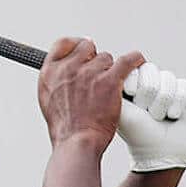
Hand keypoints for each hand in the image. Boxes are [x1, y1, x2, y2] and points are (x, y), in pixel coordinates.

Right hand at [38, 38, 145, 152]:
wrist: (76, 142)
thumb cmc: (65, 128)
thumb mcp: (47, 100)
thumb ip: (55, 81)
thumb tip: (64, 72)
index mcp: (49, 72)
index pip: (63, 44)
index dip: (76, 45)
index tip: (84, 51)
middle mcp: (67, 69)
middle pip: (87, 48)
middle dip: (94, 58)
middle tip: (100, 73)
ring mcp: (88, 73)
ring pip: (107, 58)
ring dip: (110, 69)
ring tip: (112, 86)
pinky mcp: (110, 80)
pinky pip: (128, 60)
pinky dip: (135, 60)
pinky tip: (138, 62)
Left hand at [118, 63, 185, 171]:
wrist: (160, 153)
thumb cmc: (136, 132)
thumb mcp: (119, 108)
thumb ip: (115, 84)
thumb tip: (117, 64)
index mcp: (126, 85)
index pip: (133, 67)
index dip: (136, 84)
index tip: (131, 96)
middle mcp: (144, 83)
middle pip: (152, 70)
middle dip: (149, 96)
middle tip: (144, 113)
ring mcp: (163, 87)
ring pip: (167, 79)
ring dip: (162, 103)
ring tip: (156, 118)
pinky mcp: (181, 93)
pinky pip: (183, 86)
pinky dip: (177, 104)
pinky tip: (171, 116)